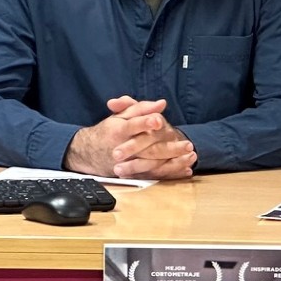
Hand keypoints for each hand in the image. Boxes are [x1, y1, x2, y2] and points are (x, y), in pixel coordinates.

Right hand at [65, 96, 195, 179]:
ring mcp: (129, 164)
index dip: (144, 123)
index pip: (132, 127)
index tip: (158, 120)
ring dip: (174, 162)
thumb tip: (161, 103)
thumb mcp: (120, 116)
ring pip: (153, 165)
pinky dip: (171, 174)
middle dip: (169, 147)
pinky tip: (186, 169)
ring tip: (191, 156)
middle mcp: (123, 149)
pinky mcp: (134, 175)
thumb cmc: (109, 132)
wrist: (89, 154)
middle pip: (147, 149)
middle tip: (188, 144)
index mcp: (117, 131)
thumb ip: (139, 108)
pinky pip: (155, 176)